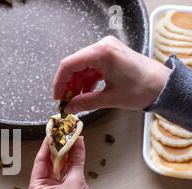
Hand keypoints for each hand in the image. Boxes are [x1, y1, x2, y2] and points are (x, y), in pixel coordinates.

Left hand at [26, 137, 111, 188]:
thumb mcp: (75, 181)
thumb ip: (75, 159)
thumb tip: (77, 140)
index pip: (40, 161)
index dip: (47, 145)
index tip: (52, 132)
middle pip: (48, 162)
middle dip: (57, 147)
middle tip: (63, 132)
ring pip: (58, 166)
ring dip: (66, 153)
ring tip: (71, 137)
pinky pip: (66, 172)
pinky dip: (71, 161)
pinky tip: (77, 148)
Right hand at [53, 36, 170, 113]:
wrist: (164, 87)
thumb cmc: (141, 89)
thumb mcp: (109, 98)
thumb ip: (85, 102)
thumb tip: (68, 108)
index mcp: (101, 53)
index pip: (69, 65)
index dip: (59, 82)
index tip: (57, 98)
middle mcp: (102, 46)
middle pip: (74, 64)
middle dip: (67, 84)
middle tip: (65, 101)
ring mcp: (107, 50)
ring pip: (82, 67)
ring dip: (76, 84)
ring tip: (75, 100)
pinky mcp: (111, 55)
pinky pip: (91, 67)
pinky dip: (86, 80)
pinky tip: (85, 94)